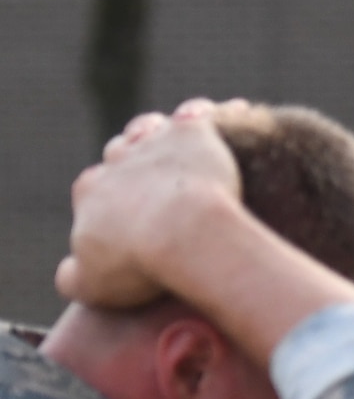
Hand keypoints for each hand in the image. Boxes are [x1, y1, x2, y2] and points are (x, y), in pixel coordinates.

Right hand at [56, 98, 245, 308]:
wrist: (180, 234)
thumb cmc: (137, 264)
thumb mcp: (93, 284)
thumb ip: (74, 278)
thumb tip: (70, 276)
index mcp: (91, 192)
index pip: (94, 189)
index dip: (111, 201)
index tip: (129, 218)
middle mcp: (118, 162)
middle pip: (120, 154)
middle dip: (132, 161)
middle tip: (157, 178)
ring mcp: (156, 144)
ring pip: (153, 129)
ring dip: (162, 132)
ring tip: (179, 138)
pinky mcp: (192, 134)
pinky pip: (202, 116)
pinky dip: (219, 115)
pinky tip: (237, 114)